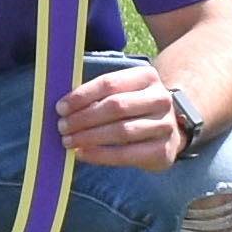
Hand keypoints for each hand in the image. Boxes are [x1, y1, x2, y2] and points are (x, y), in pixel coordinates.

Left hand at [55, 60, 194, 171]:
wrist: (171, 130)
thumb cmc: (135, 108)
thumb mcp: (124, 92)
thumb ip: (100, 95)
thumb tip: (64, 106)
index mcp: (147, 76)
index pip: (109, 83)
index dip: (82, 96)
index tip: (60, 107)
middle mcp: (160, 98)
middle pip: (115, 107)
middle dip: (84, 118)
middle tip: (62, 126)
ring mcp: (165, 125)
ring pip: (121, 131)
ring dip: (89, 137)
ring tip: (68, 141)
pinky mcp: (162, 150)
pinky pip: (126, 154)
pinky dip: (100, 155)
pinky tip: (83, 153)